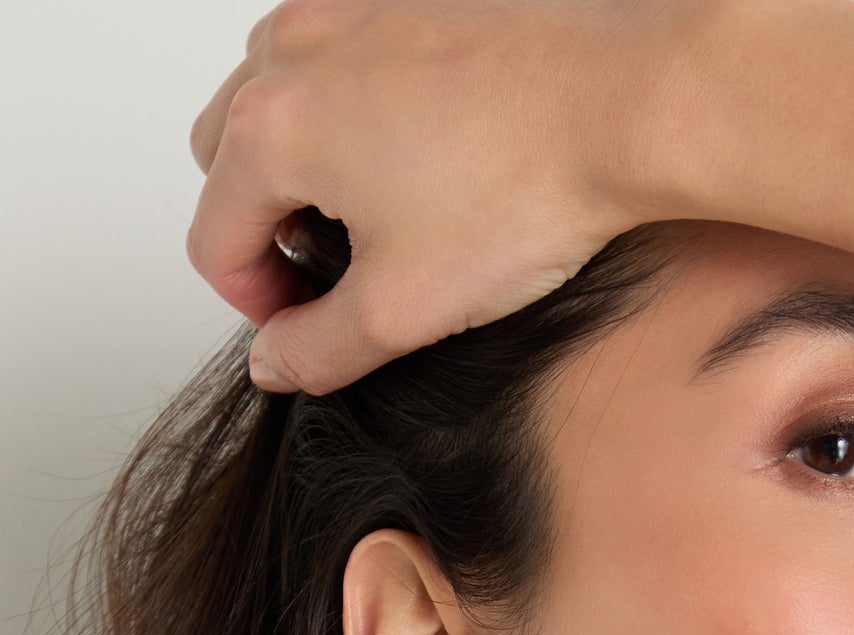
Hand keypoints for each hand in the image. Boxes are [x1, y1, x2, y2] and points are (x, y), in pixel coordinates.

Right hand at [186, 0, 726, 394]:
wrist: (622, 105)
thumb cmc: (521, 192)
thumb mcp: (402, 312)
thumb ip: (316, 349)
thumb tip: (274, 363)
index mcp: (267, 129)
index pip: (213, 242)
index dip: (255, 310)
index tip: (309, 336)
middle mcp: (288, 53)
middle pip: (229, 163)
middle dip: (268, 232)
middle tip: (340, 283)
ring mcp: (343, 12)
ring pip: (278, 104)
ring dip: (305, 170)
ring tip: (383, 222)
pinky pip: (340, 65)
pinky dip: (354, 119)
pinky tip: (424, 165)